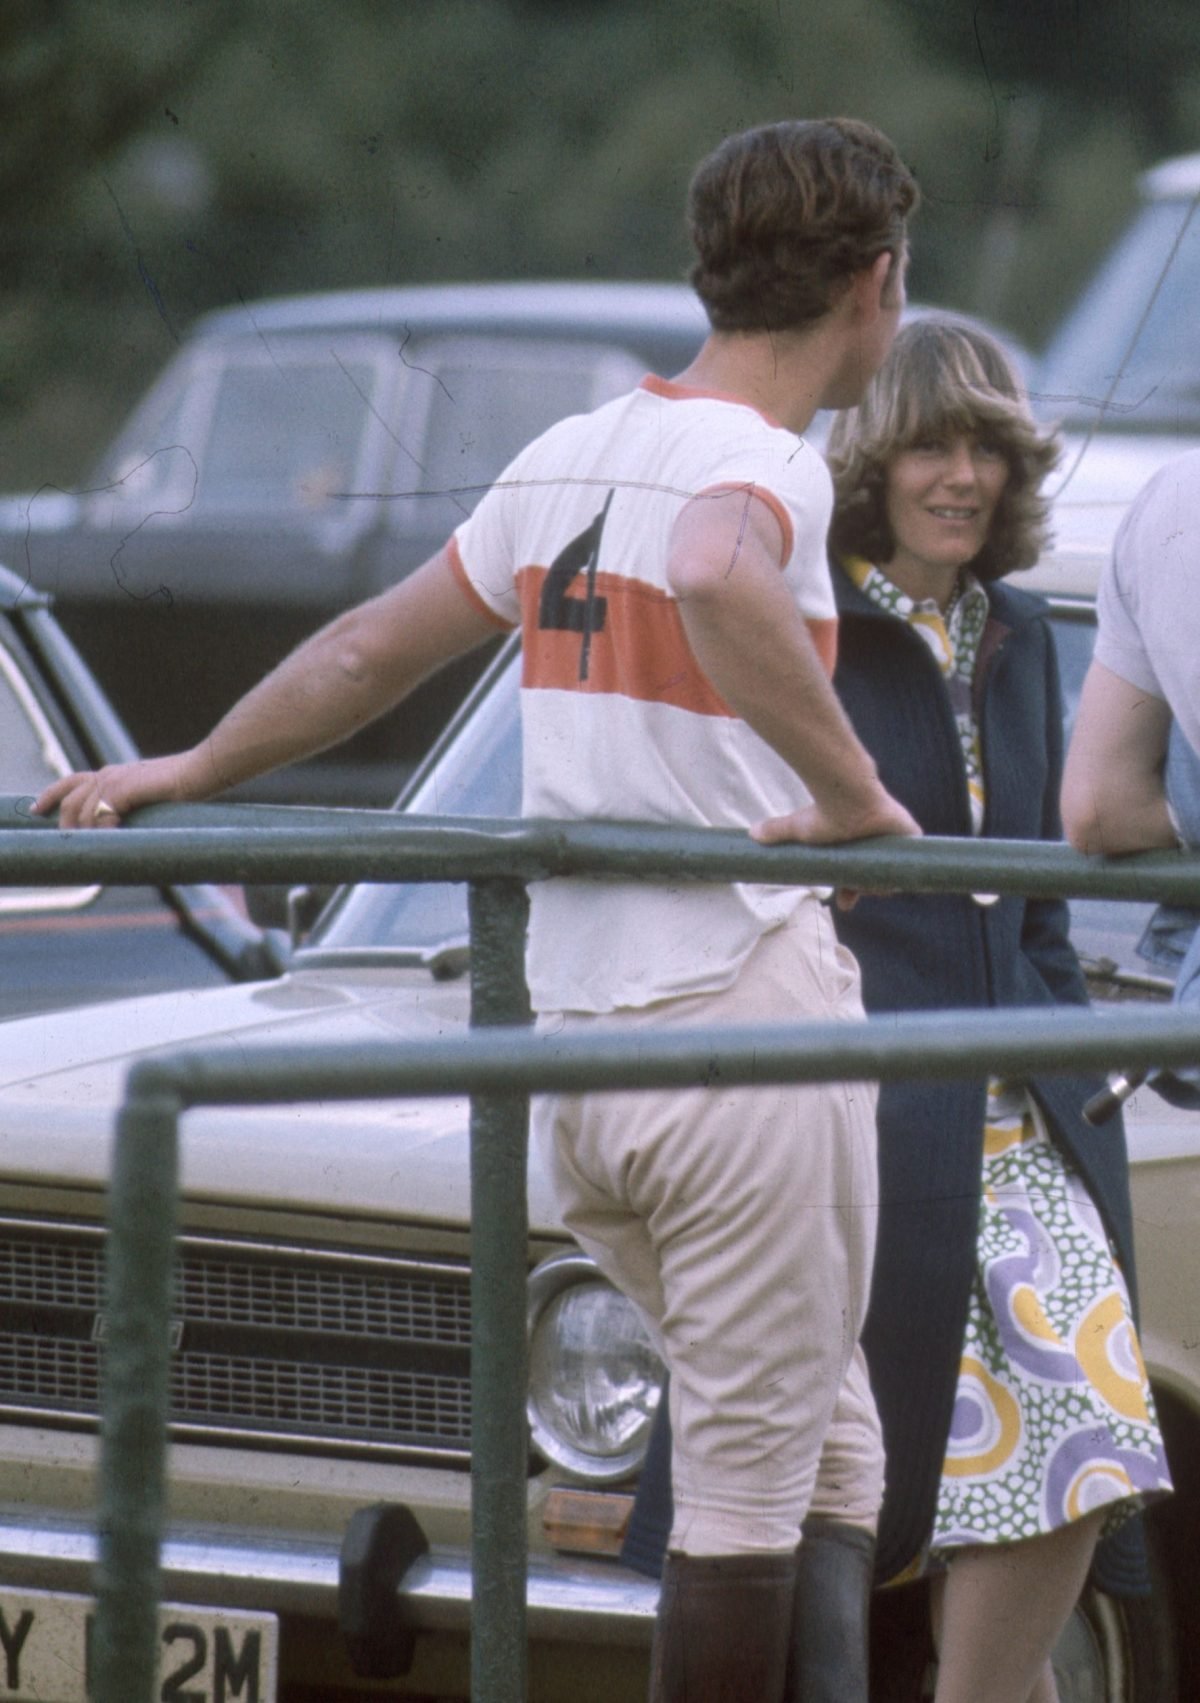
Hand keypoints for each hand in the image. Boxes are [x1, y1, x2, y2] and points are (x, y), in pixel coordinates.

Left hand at [31, 753, 198, 828]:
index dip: (51, 794)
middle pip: (68, 798)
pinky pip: (100, 815)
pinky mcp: (122, 789)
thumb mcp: (152, 795)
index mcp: (114, 773)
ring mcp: (114, 780)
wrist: (200, 771)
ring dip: (86, 832)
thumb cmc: (186, 785)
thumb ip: (134, 806)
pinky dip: (103, 830)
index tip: (37, 808)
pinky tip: (114, 837)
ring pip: (82, 811)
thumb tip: (128, 827)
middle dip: (63, 822)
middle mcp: (109, 774)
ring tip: (95, 848)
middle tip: (67, 841)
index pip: (71, 781)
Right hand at [751, 791, 921, 909]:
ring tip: (865, 884)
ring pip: (891, 876)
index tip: (842, 903)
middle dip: (864, 892)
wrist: (848, 797)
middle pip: (873, 880)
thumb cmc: (825, 813)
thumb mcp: (798, 829)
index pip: (855, 877)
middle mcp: (872, 845)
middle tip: (853, 895)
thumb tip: (750, 834)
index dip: (851, 893)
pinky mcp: (908, 834)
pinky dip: (902, 873)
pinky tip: (889, 879)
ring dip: (880, 887)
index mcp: (852, 848)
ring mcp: (892, 841)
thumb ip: (776, 831)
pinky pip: (911, 863)